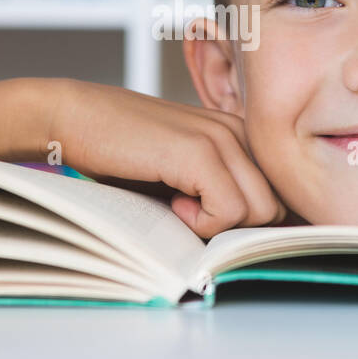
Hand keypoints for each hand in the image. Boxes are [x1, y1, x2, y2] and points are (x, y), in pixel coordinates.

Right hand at [44, 79, 285, 237]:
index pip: (282, 194)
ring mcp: (222, 138)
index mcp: (240, 135)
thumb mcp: (183, 176)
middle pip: (277, 207)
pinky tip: (171, 203)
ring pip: (260, 212)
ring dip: (219, 224)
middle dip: (239, 227)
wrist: (75, 119)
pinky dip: (201, 222)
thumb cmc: (123, 155)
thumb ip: (220, 193)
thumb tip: (254, 240)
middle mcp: (239, 131)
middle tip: (193, 214)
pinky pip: (229, 212)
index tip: (219, 229)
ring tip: (178, 205)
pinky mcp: (200, 151)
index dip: (255, 224)